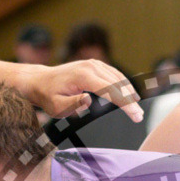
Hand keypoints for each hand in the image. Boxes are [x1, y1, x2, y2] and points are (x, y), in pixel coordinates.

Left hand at [15, 59, 142, 122]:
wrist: (40, 80)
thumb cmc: (48, 96)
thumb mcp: (56, 106)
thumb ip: (73, 104)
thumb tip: (89, 100)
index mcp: (83, 76)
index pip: (110, 90)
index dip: (125, 104)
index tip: (135, 115)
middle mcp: (91, 66)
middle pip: (118, 84)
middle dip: (130, 101)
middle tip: (139, 116)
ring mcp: (94, 63)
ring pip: (118, 78)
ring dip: (129, 92)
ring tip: (136, 108)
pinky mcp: (95, 64)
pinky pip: (114, 74)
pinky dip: (123, 85)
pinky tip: (129, 95)